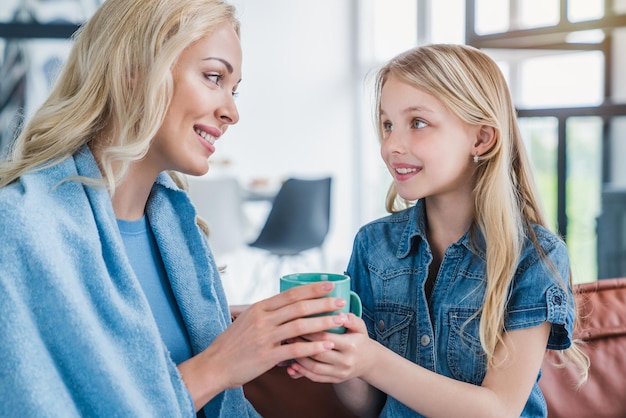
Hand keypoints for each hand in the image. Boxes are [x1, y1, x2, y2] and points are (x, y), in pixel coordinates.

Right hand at [180, 281, 348, 402]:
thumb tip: (286, 306)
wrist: (214, 365)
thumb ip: (267, 313)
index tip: (330, 285)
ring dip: (323, 322)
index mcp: (259, 308)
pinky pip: (295, 350)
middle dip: (324, 303)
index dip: (313, 289)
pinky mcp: (267, 356)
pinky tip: (327, 345)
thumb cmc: (232, 344)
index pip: (291, 294)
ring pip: (300, 326)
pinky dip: (313, 347)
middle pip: (299, 307)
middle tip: (342, 301)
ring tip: (340, 321)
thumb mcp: (247, 320)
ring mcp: (265, 338)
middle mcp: (263, 319)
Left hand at [286, 313, 372, 383]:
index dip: (309, 330)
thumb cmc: (360, 340)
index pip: (326, 337)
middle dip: (301, 344)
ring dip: (298, 359)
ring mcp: (340, 373)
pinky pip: (316, 378)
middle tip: (287, 335)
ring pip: (314, 368)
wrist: (369, 361)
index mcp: (351, 346)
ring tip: (288, 348)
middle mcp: (345, 361)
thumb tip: (338, 314)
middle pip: (318, 353)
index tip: (296, 322)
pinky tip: (292, 365)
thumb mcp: (360, 326)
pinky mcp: (335, 380)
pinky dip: (302, 372)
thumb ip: (350, 319)